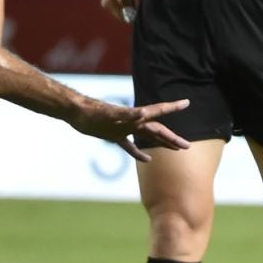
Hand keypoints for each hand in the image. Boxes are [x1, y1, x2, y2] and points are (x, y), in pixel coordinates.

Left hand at [71, 97, 191, 161]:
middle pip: (157, 130)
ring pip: (148, 137)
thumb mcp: (110, 114)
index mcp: (134, 116)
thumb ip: (127, 114)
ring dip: (161, 143)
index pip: (157, 112)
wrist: (76, 112)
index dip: (172, 108)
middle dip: (172, 138)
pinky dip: (139, 153)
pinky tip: (147, 159)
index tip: (187, 103)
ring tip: (175, 149)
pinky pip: (130, 146)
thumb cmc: (92, 112)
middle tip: (187, 146)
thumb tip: (144, 113)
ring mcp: (124, 129)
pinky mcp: (114, 136)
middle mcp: (132, 121)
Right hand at [99, 0, 137, 23]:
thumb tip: (127, 13)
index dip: (132, 10)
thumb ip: (124, 0)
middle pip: (125, 13)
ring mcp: (109, 3)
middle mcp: (107, 6)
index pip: (124, 17)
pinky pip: (123, 4)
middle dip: (131, 4)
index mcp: (109, 4)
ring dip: (130, 0)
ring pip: (125, 8)